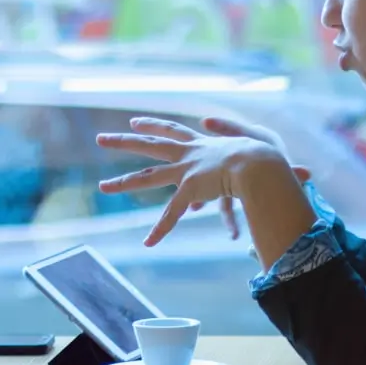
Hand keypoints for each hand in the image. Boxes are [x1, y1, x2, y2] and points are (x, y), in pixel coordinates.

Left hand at [96, 117, 293, 246]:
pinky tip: (148, 243)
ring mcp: (187, 171)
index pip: (171, 130)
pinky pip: (173, 213)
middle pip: (149, 146)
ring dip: (123, 182)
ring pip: (148, 177)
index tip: (133, 122)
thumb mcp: (253, 137)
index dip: (152, 125)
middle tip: (100, 139)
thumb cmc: (265, 153)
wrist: (262, 162)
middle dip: (123, 142)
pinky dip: (162, 229)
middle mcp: (189, 154)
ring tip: (102, 187)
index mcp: (201, 144)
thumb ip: (234, 130)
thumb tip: (213, 122)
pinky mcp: (191, 189)